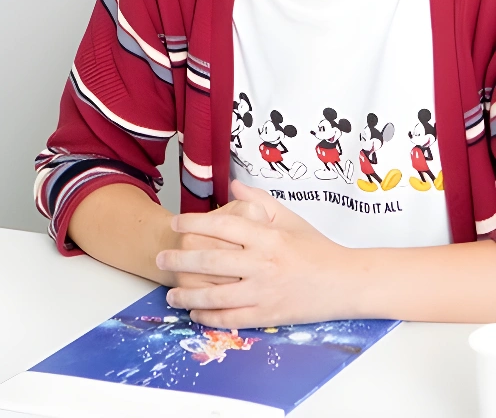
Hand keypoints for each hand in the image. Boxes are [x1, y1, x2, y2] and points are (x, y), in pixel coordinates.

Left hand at [157, 182, 353, 327]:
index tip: (176, 223)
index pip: (223, 226)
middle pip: (212, 261)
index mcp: (267, 236)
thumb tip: (235, 187)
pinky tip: (195, 314)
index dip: (195, 223)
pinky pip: (232, 318)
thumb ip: (260, 202)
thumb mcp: (290, 218)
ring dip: (189, 295)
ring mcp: (264, 292)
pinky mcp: (268, 315)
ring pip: (216, 295)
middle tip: (162, 258)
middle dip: (181, 260)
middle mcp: (263, 263)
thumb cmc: (317, 249)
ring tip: (171, 293)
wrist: (345, 282)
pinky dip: (210, 318)